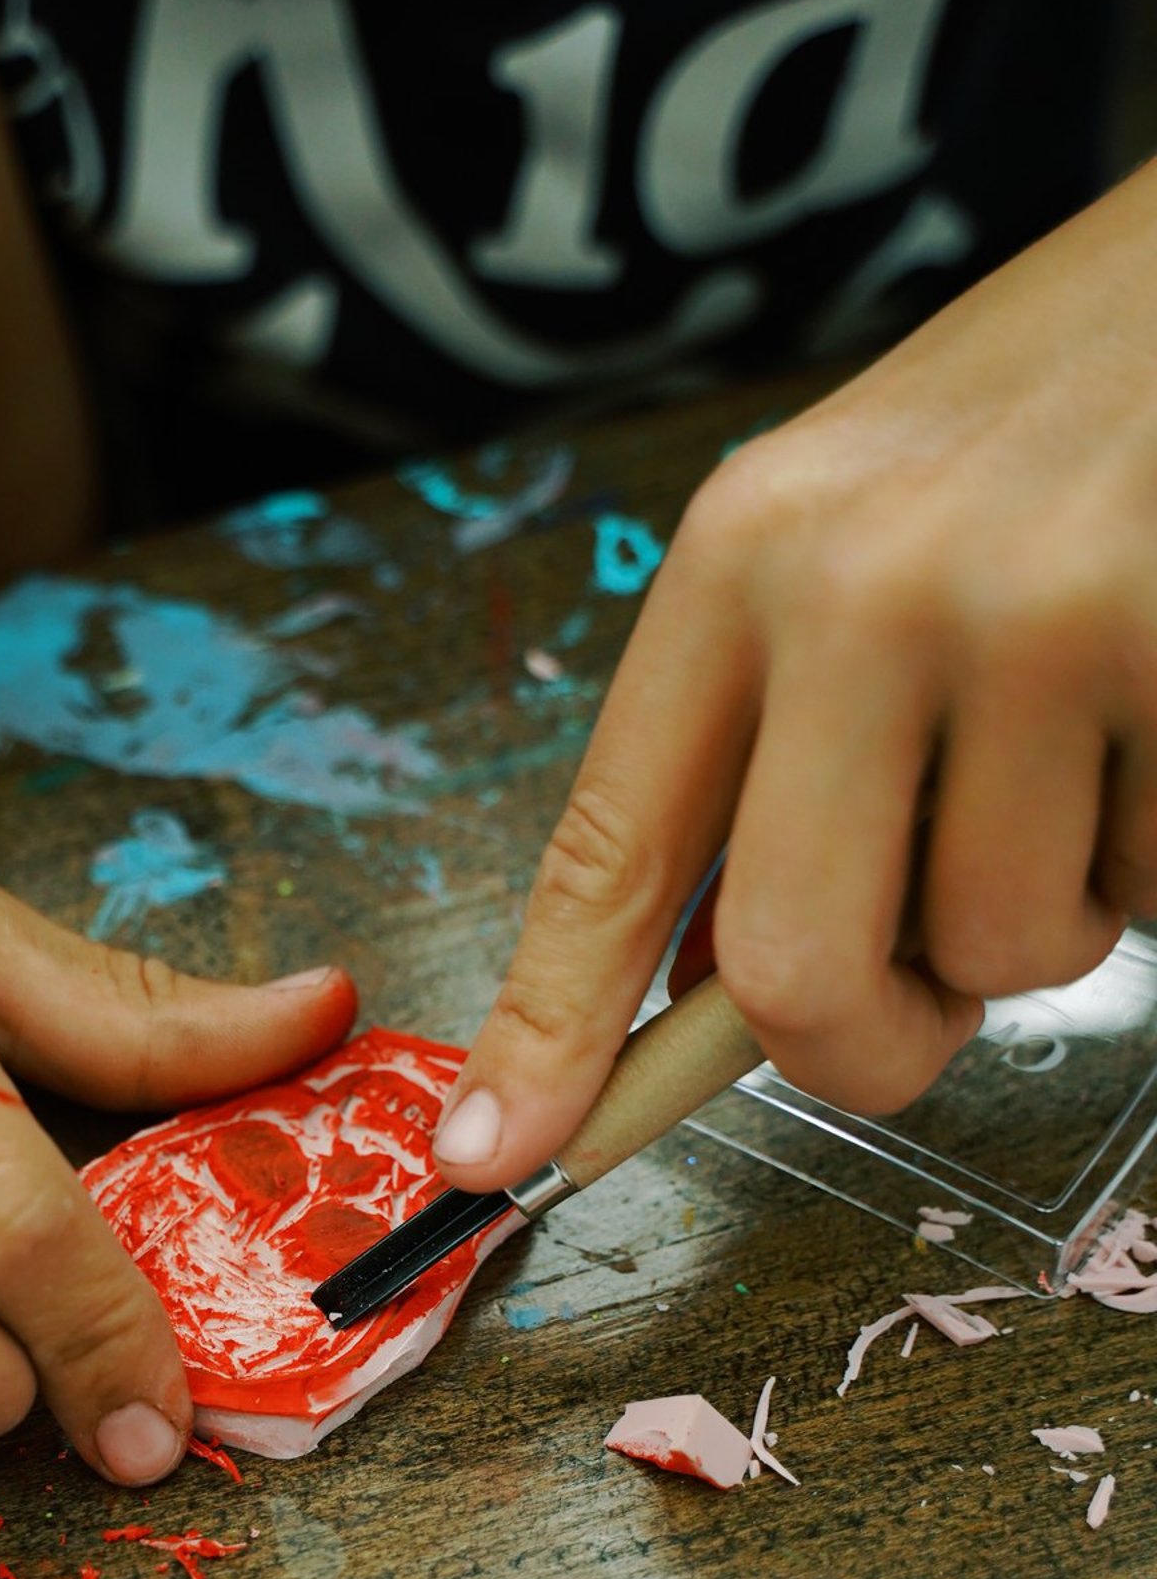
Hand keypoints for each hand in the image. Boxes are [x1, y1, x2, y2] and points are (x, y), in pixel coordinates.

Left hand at [432, 165, 1156, 1187]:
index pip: (609, 847)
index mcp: (745, 557)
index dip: (551, 1026)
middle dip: (863, 1047)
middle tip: (921, 1009)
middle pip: (795, 969)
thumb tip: (717, 999)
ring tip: (1080, 760)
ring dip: (1051, 917)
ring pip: (1005, 951)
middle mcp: (869, 587)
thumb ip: (774, 747)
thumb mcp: (854, 534)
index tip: (498, 1153)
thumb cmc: (1037, 426)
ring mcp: (1041, 620)